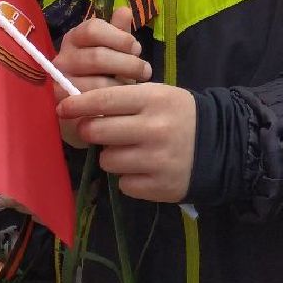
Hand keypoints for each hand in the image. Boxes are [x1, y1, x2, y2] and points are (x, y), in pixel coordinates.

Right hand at [54, 6, 150, 145]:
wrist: (89, 110)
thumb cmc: (106, 74)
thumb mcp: (115, 52)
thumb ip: (119, 33)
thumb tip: (124, 10)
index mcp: (75, 38)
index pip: (92, 29)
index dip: (119, 38)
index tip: (137, 48)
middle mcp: (63, 58)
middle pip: (96, 56)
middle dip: (127, 64)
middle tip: (145, 71)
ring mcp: (60, 83)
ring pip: (95, 82)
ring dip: (121, 86)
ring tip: (136, 88)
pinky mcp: (65, 107)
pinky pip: (91, 105)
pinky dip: (110, 104)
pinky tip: (122, 104)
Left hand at [57, 83, 196, 202]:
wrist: (220, 145)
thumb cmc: (180, 115)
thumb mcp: (158, 96)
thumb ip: (124, 100)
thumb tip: (81, 109)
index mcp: (153, 99)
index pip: (104, 100)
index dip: (78, 104)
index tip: (62, 108)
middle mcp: (153, 128)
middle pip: (98, 131)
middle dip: (90, 131)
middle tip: (96, 131)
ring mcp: (156, 160)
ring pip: (108, 160)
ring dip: (111, 156)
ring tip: (129, 150)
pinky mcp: (158, 187)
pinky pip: (124, 183)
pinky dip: (129, 177)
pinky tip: (144, 168)